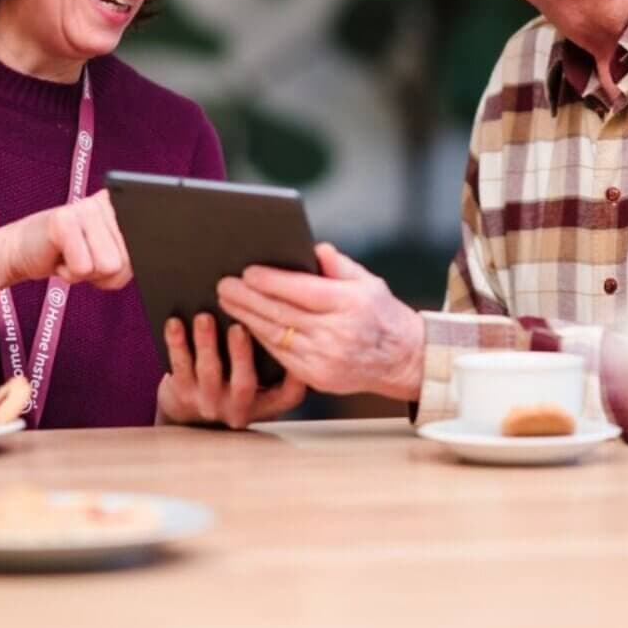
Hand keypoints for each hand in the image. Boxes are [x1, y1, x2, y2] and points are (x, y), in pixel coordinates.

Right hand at [0, 188, 131, 290]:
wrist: (20, 250)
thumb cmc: (66, 255)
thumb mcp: (106, 257)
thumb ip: (127, 259)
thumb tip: (136, 262)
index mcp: (121, 207)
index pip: (145, 249)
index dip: (123, 267)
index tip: (102, 258)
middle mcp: (105, 202)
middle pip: (125, 262)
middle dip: (102, 273)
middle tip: (82, 258)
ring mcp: (84, 208)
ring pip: (108, 266)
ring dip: (85, 273)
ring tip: (71, 256)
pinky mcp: (63, 220)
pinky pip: (82, 269)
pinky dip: (68, 273)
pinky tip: (59, 256)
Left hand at [157, 313, 305, 429]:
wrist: (189, 414)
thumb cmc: (233, 382)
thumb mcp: (260, 381)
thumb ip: (272, 357)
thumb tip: (279, 310)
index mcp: (265, 403)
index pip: (288, 395)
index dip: (297, 376)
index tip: (296, 345)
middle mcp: (238, 407)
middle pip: (244, 384)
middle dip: (241, 354)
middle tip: (239, 327)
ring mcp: (209, 402)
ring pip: (209, 373)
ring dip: (206, 343)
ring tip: (204, 318)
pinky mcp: (182, 395)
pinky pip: (179, 367)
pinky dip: (177, 343)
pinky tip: (175, 324)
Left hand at [217, 243, 425, 402]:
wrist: (402, 359)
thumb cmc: (382, 313)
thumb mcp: (368, 281)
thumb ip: (338, 264)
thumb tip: (313, 249)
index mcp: (349, 305)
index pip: (301, 291)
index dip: (271, 282)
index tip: (247, 272)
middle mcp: (336, 334)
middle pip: (282, 313)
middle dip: (248, 298)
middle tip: (224, 285)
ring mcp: (325, 359)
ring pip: (276, 336)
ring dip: (247, 318)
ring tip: (227, 302)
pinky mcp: (317, 378)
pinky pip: (281, 356)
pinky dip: (260, 339)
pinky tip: (246, 325)